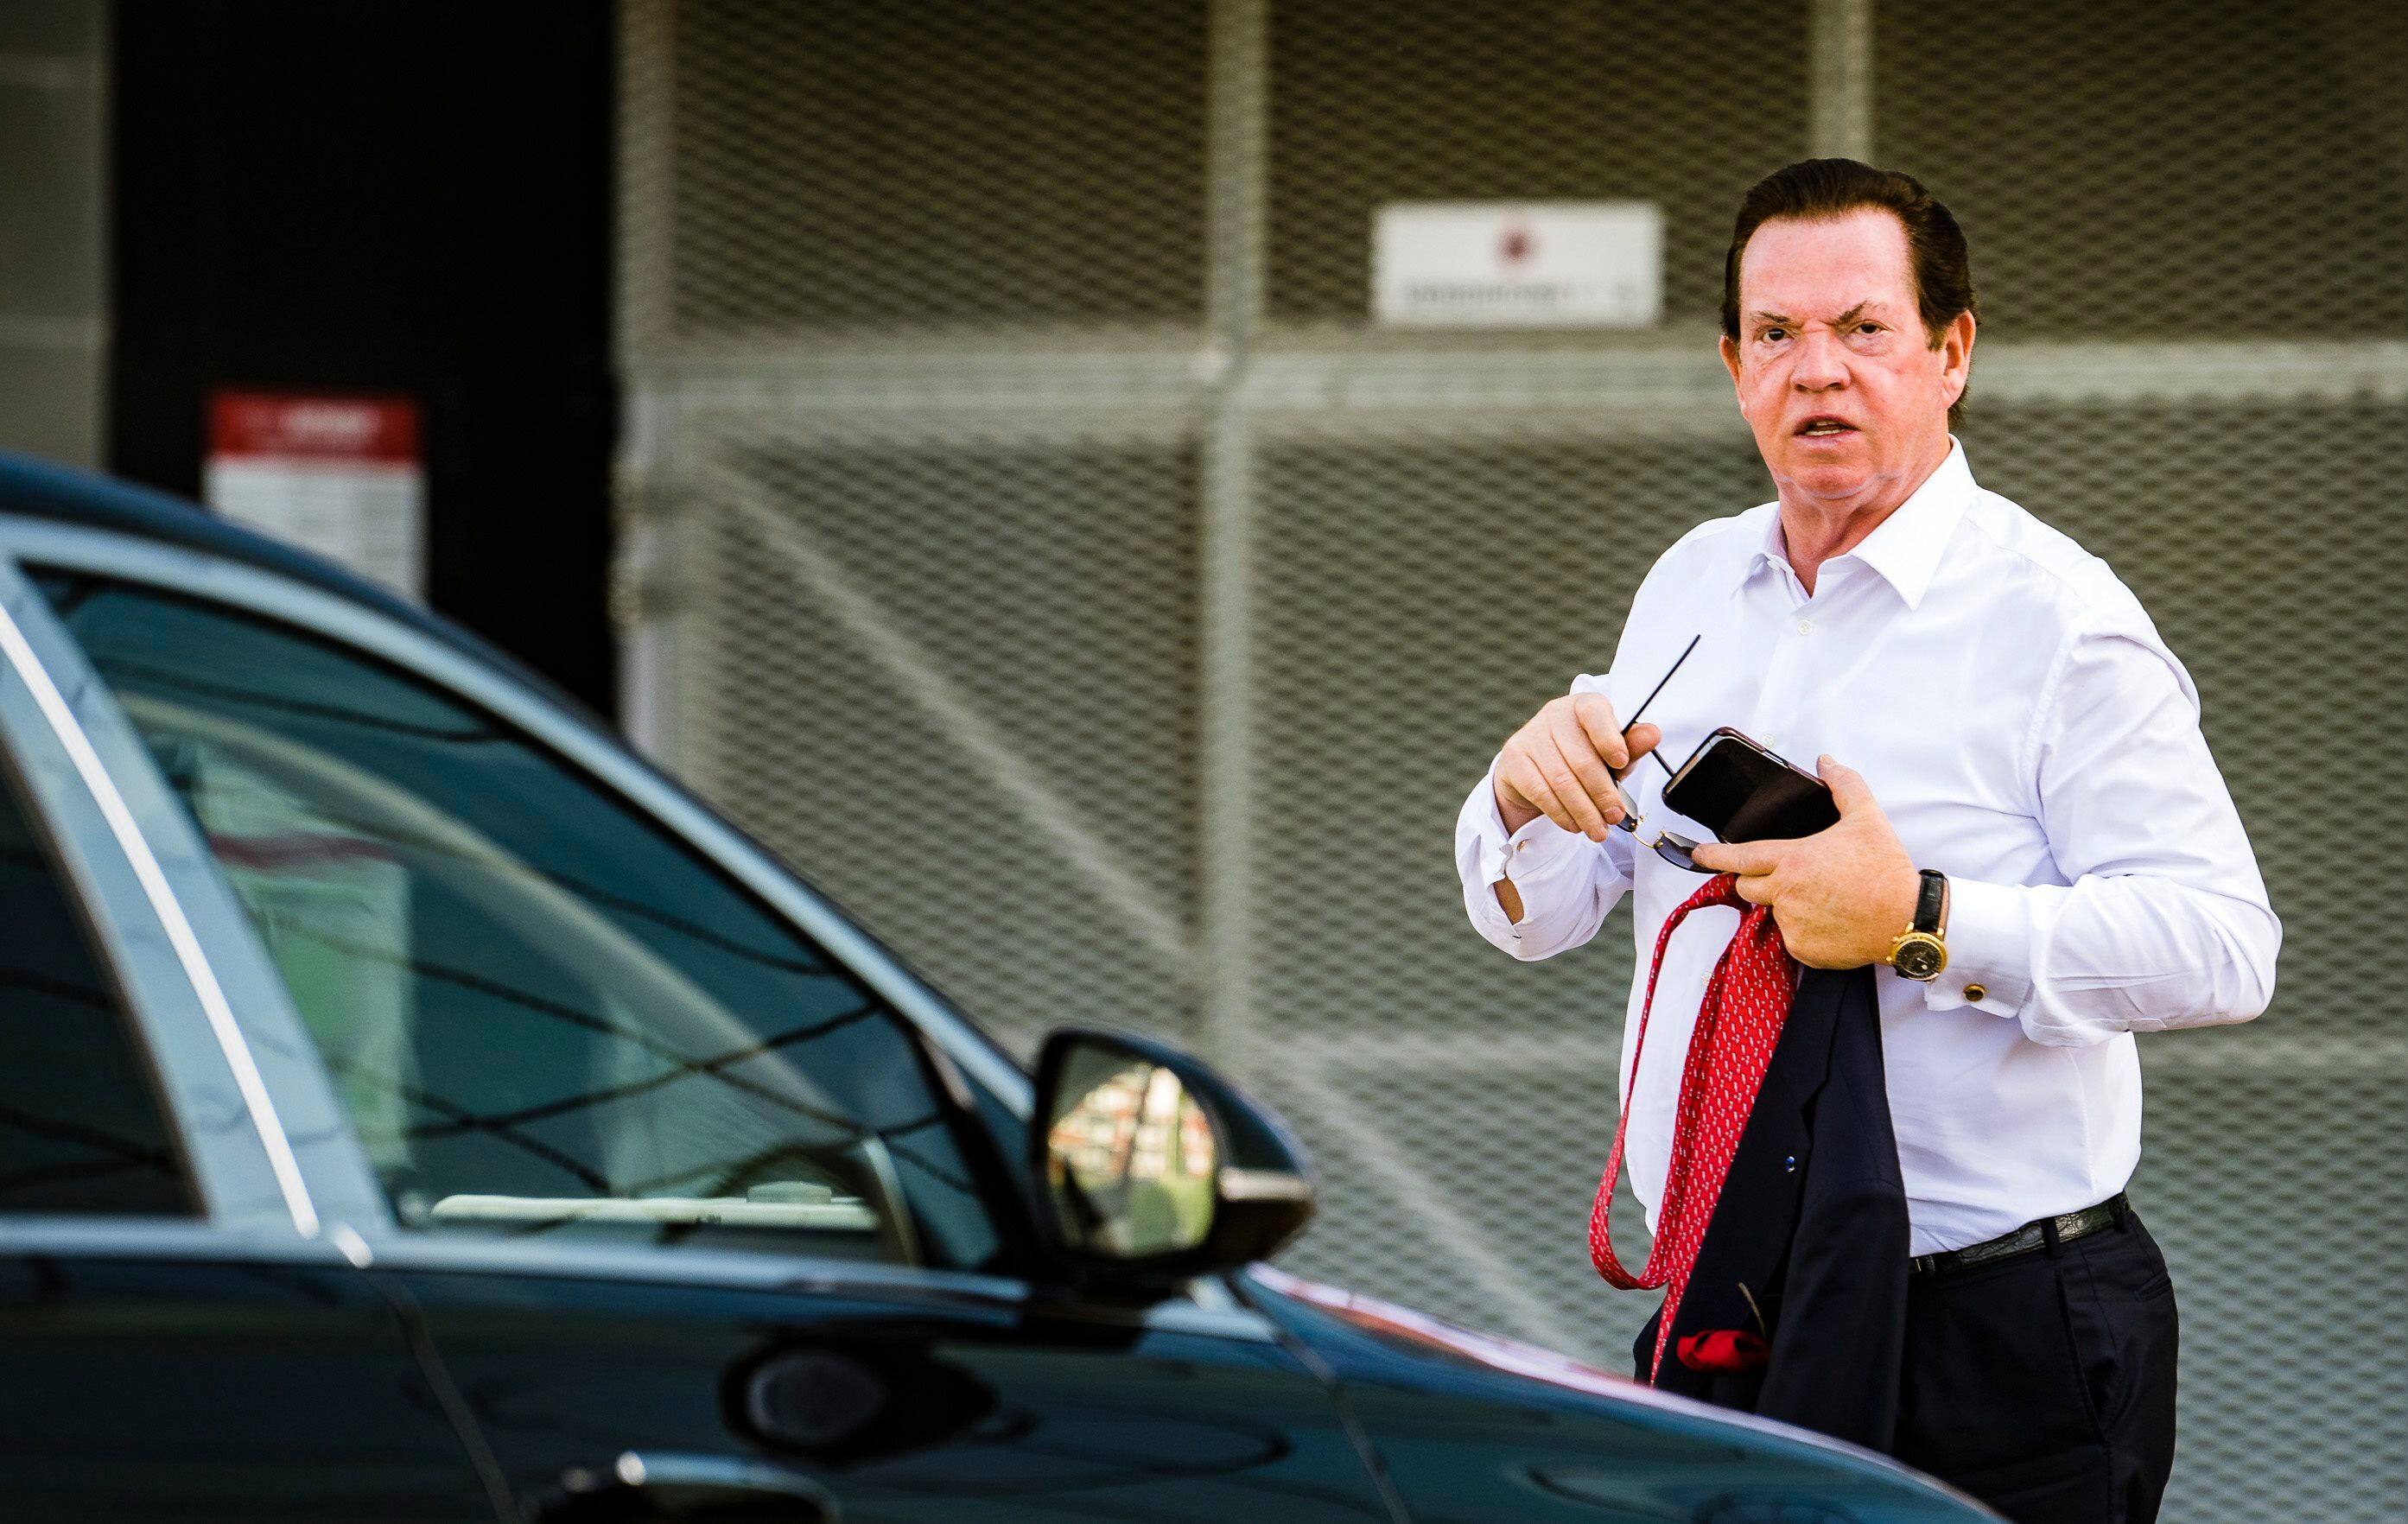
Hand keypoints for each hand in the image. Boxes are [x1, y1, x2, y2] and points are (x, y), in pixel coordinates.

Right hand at [1494, 693, 1661, 840]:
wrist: (1536, 767)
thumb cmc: (1582, 755)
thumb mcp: (1612, 753)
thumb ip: (1631, 746)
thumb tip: (1653, 734)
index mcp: (1583, 705)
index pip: (1595, 713)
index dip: (1609, 738)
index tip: (1621, 763)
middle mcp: (1555, 715)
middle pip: (1581, 758)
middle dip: (1602, 793)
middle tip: (1615, 816)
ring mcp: (1531, 735)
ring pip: (1561, 780)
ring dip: (1584, 811)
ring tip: (1598, 830)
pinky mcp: (1514, 758)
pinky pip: (1540, 792)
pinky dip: (1561, 813)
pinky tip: (1575, 825)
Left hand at [1686, 756, 1920, 968]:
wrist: (1908, 920)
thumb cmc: (1885, 870)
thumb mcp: (1867, 817)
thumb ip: (1843, 785)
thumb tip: (1826, 762)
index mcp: (1792, 860)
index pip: (1739, 857)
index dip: (1713, 856)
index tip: (1697, 854)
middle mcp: (1785, 894)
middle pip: (1747, 886)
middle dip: (1756, 879)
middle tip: (1789, 875)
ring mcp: (1792, 925)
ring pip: (1772, 912)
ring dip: (1787, 904)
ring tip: (1823, 897)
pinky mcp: (1803, 950)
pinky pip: (1792, 937)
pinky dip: (1805, 930)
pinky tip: (1831, 919)